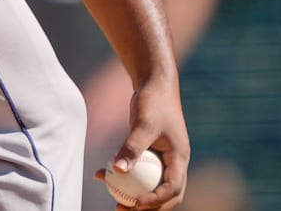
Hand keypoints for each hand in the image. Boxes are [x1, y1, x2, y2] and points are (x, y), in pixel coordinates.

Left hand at [94, 77, 189, 208]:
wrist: (154, 83)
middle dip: (148, 208)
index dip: (156, 201)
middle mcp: (173, 162)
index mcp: (179, 158)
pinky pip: (137, 171)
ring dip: (134, 196)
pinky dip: (122, 175)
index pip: (173, 188)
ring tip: (114, 203)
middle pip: (165, 195)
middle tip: (124, 210)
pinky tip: (100, 174)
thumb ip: (132, 147)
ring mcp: (161, 159)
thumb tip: (118, 170)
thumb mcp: (144, 124)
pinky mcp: (149, 153)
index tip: (136, 204)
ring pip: (149, 186)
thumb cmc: (154, 101)